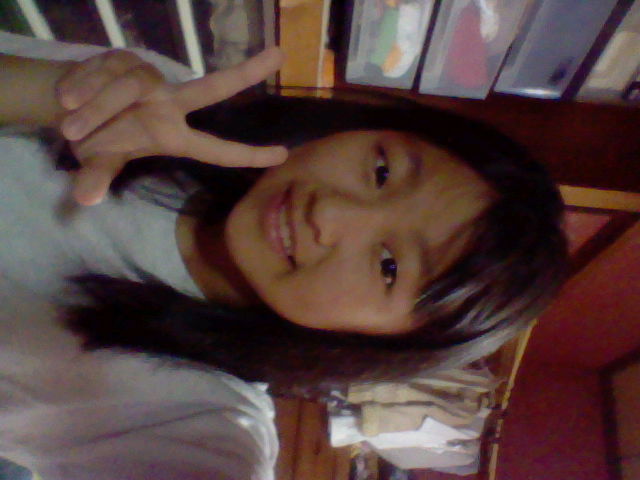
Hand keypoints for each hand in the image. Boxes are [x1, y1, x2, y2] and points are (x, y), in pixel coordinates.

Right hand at [56, 48, 286, 205]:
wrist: (64, 101)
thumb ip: (98, 176)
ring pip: (125, 89)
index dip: (248, 154)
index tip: (283, 154)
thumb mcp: (99, 160)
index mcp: (173, 134)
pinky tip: (66, 98)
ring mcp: (149, 77)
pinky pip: (102, 73)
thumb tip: (85, 198)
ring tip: (70, 128)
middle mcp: (169, 102)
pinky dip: (80, 89)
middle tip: (278, 54)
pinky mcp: (123, 57)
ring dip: (94, 110)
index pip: (216, 148)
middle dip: (245, 72)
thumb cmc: (97, 136)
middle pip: (211, 87)